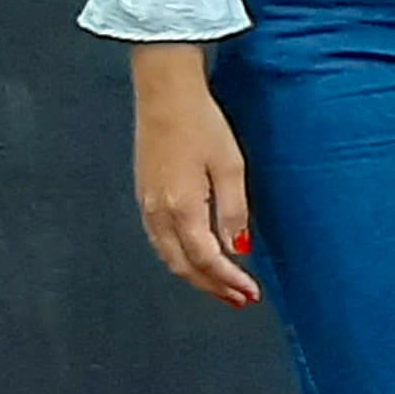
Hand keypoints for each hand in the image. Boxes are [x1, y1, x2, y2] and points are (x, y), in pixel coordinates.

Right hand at [130, 46, 259, 307]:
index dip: (228, 281)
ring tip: (222, 286)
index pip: (207, 260)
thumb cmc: (201, 123)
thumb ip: (233, 213)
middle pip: (184, 266)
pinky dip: (180, 258)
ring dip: (196, 276)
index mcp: (181, 208)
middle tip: (239, 299)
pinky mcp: (144, 196)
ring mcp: (147, 206)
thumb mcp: (230, 167)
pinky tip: (196, 258)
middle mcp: (158, 214)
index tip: (250, 294)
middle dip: (213, 286)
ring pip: (169, 257)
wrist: (165, 94)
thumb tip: (238, 250)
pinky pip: (160, 241)